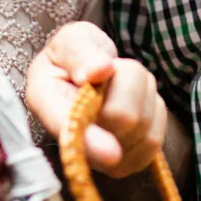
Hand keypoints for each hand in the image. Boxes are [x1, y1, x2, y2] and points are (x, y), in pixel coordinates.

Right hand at [25, 22, 166, 178]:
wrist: (90, 71)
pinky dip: (152, 111)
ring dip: (142, 94)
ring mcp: (98, 157)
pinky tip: (133, 102)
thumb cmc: (78, 53)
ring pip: (143, 125)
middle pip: (123, 117)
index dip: (91, 141)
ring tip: (119, 85)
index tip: (111, 154)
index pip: (69, 127)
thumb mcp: (74, 39)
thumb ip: (81, 52)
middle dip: (127, 84)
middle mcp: (68, 136)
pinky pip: (156, 137)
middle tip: (111, 72)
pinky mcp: (125, 161)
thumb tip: (100, 70)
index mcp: (44, 99)